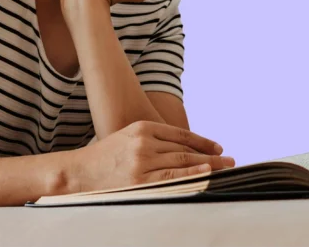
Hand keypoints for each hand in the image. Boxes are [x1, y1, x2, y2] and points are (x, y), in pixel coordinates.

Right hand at [65, 120, 234, 194]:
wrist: (78, 172)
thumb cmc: (103, 158)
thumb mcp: (127, 138)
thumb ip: (152, 141)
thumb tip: (182, 151)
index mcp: (142, 127)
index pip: (180, 134)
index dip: (202, 141)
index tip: (217, 146)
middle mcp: (145, 141)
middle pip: (185, 148)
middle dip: (211, 154)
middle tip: (230, 159)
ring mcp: (142, 161)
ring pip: (182, 162)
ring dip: (208, 165)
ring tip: (225, 167)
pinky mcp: (139, 180)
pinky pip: (172, 177)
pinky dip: (192, 175)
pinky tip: (207, 173)